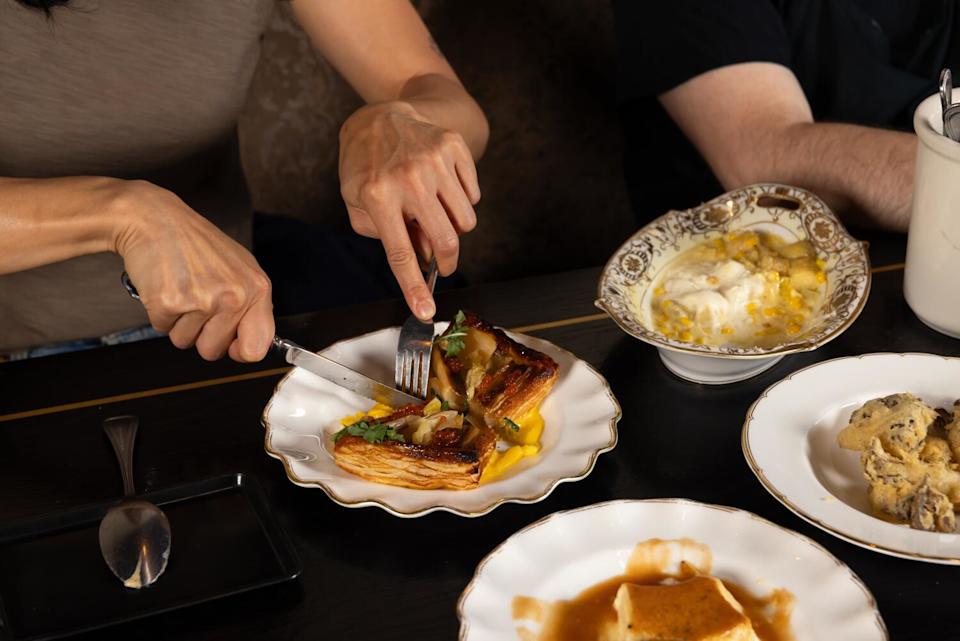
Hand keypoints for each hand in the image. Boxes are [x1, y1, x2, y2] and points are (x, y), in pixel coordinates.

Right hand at [111, 181, 274, 361]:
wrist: (156, 220)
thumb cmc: (197, 245)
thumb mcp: (241, 268)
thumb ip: (252, 305)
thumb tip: (253, 344)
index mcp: (256, 289)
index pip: (258, 347)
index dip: (240, 351)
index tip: (230, 345)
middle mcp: (233, 297)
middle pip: (213, 351)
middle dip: (200, 334)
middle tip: (195, 302)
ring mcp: (201, 300)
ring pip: (185, 342)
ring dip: (178, 322)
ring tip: (181, 289)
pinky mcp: (168, 302)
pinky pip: (162, 329)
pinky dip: (159, 313)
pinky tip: (165, 286)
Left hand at [339, 101, 480, 319]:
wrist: (381, 116)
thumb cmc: (366, 166)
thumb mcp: (357, 202)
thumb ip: (384, 235)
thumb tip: (422, 256)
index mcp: (377, 195)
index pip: (400, 253)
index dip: (414, 287)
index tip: (425, 311)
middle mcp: (408, 177)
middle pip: (445, 241)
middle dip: (447, 263)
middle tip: (442, 266)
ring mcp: (434, 160)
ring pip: (466, 220)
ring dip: (454, 227)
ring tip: (435, 213)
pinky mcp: (453, 147)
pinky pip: (473, 195)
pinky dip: (462, 201)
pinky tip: (442, 188)